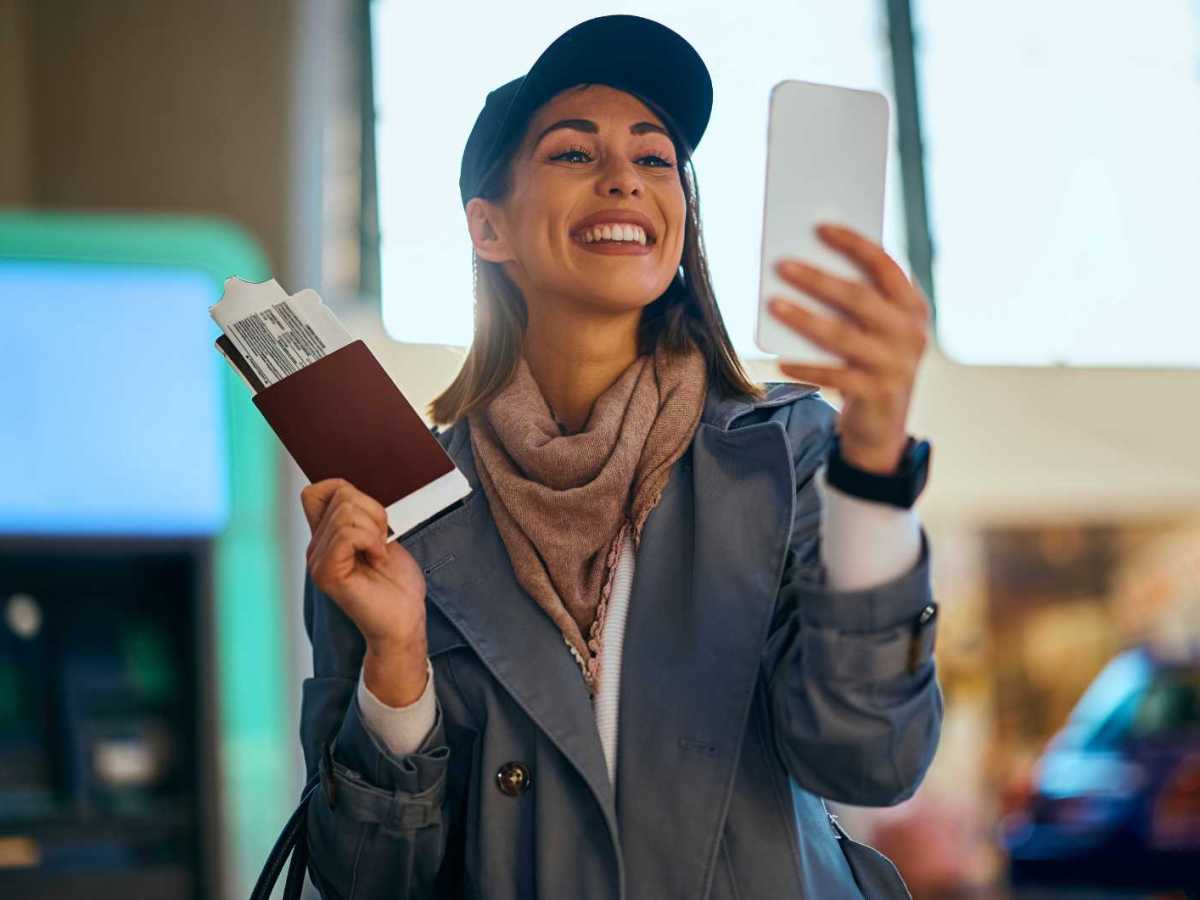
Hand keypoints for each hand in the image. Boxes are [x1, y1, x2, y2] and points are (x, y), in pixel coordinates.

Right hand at [301, 478, 427, 652]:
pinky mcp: (327, 573)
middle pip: (340, 495)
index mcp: (327, 537)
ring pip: (346, 513)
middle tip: (381, 542)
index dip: (345, 490)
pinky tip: (377, 558)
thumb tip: (349, 490)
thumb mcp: (381, 536)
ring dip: (374, 529)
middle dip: (373, 511)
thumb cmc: (397, 585)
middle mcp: (316, 548)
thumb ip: (360, 514)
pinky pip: (348, 534)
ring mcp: (318, 561)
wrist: (405, 619)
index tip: (371, 518)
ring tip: (378, 552)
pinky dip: (371, 540)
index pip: (316, 492)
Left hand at [767, 223, 930, 473]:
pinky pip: (834, 376)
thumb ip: (854, 300)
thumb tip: (803, 265)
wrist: (882, 426)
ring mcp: (896, 365)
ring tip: (773, 304)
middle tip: (782, 264)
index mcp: (912, 307)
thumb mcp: (872, 329)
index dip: (854, 244)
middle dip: (818, 279)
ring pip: (843, 336)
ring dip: (805, 318)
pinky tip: (780, 360)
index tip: (820, 227)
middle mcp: (910, 333)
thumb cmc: (868, 361)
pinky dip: (806, 367)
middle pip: (859, 298)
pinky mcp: (876, 394)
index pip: (885, 266)